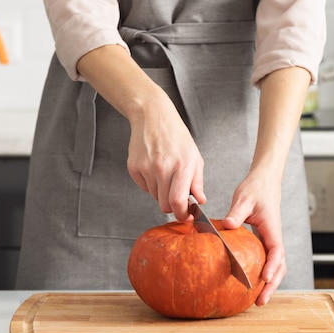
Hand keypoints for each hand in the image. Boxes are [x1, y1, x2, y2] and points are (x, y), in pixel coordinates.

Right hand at [126, 91, 205, 220]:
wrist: (153, 117)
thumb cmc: (176, 136)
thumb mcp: (194, 157)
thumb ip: (197, 182)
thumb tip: (199, 201)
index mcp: (181, 165)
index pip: (178, 202)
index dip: (182, 215)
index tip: (186, 216)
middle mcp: (162, 167)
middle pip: (164, 205)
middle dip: (172, 207)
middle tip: (177, 197)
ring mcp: (146, 168)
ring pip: (154, 197)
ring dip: (162, 193)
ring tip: (166, 174)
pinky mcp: (134, 167)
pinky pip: (144, 188)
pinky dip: (150, 184)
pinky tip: (154, 169)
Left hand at [222, 173, 285, 305]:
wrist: (264, 182)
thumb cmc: (255, 189)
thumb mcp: (244, 198)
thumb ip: (237, 211)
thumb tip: (229, 225)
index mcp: (272, 228)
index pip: (276, 250)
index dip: (272, 266)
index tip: (265, 278)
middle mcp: (274, 237)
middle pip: (280, 266)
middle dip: (272, 285)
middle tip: (261, 301)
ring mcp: (270, 240)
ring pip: (276, 266)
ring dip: (270, 283)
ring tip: (258, 300)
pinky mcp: (265, 241)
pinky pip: (267, 261)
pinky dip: (263, 274)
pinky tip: (251, 283)